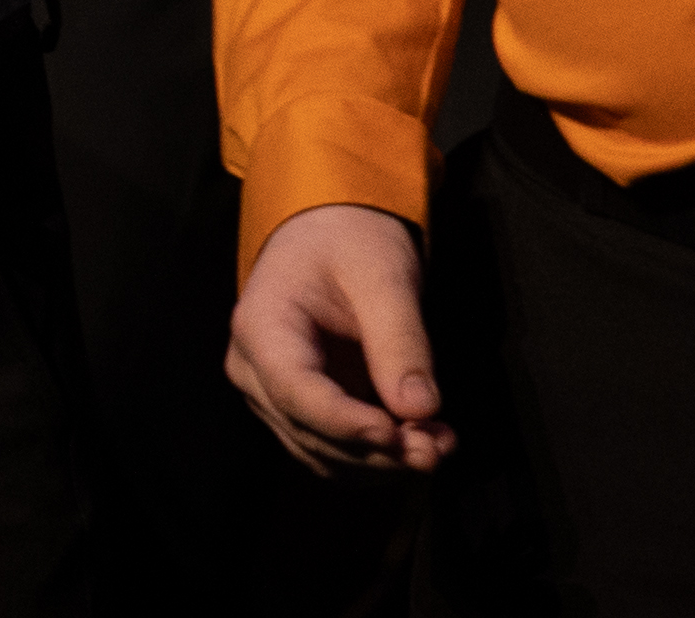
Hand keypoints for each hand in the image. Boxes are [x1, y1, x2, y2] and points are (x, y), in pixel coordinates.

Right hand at [228, 201, 453, 474]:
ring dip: (382, 462)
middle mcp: (253, 369)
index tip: (400, 435)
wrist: (331, 231)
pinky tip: (423, 439)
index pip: (295, 390)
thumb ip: (401, 342)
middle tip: (440, 445)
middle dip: (377, 450)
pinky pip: (335, 451)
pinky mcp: (302, 408)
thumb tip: (421, 410)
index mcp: (261, 326)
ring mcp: (273, 393)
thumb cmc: (349, 241)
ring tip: (440, 442)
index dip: (346, 423)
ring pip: (322, 454)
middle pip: (309, 433)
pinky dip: (379, 458)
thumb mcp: (383, 276)